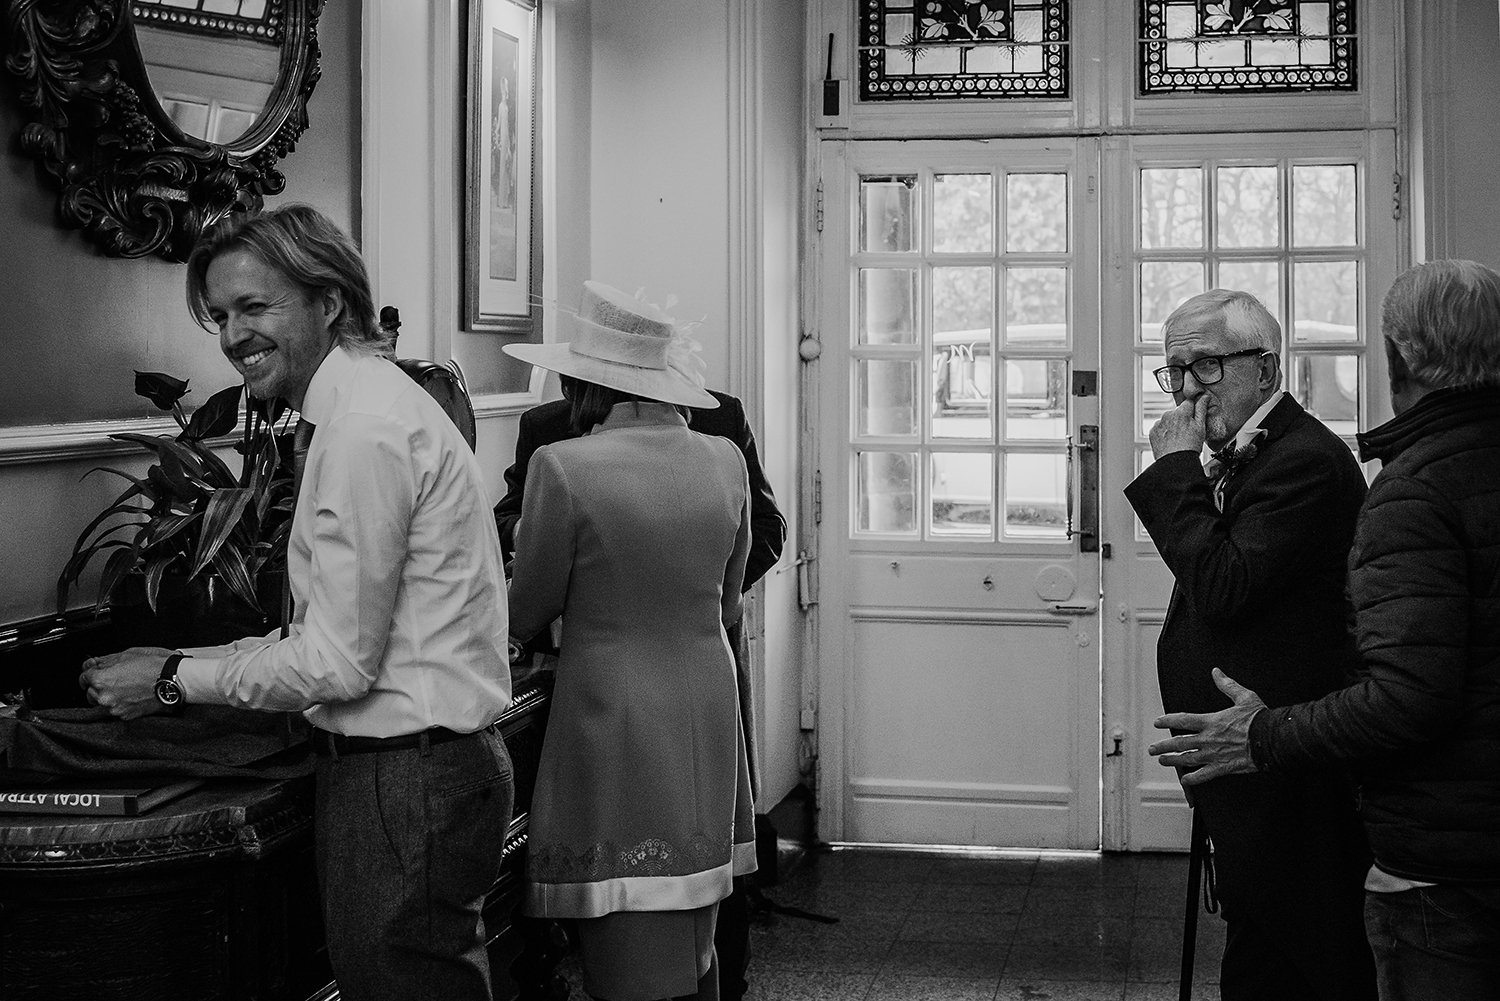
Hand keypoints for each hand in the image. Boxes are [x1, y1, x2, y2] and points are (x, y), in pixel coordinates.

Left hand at [79, 647, 177, 719]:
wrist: (174, 680)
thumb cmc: (154, 665)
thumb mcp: (127, 654)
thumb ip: (105, 660)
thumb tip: (95, 663)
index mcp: (100, 679)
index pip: (83, 678)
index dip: (90, 673)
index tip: (94, 672)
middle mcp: (103, 697)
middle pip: (90, 693)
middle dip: (98, 686)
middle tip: (115, 679)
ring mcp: (114, 709)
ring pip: (102, 703)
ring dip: (109, 697)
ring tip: (126, 688)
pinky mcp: (126, 716)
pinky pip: (116, 710)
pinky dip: (121, 704)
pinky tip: (133, 695)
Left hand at [1148, 668, 1266, 785]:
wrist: (1273, 739)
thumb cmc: (1259, 719)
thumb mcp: (1243, 696)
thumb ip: (1227, 685)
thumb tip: (1217, 672)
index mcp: (1211, 721)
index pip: (1182, 720)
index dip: (1167, 721)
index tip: (1158, 723)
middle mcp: (1209, 739)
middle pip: (1180, 743)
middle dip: (1164, 746)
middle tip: (1153, 749)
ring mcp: (1214, 754)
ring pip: (1187, 759)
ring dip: (1173, 761)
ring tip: (1162, 761)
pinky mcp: (1223, 767)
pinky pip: (1204, 775)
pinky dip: (1193, 779)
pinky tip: (1185, 780)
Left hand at [1149, 395, 1207, 458]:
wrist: (1175, 462)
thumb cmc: (1190, 446)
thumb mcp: (1201, 426)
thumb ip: (1201, 409)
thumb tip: (1205, 397)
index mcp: (1181, 412)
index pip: (1189, 403)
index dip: (1193, 412)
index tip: (1194, 420)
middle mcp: (1168, 415)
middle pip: (1178, 412)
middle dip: (1183, 419)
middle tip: (1188, 433)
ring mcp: (1159, 423)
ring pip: (1168, 420)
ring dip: (1173, 426)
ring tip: (1179, 439)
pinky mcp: (1153, 432)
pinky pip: (1160, 429)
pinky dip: (1165, 433)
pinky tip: (1171, 441)